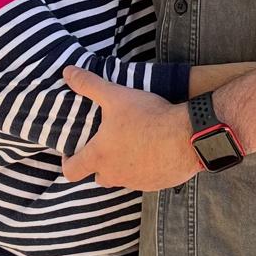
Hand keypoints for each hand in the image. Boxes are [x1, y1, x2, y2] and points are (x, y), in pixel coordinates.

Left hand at [60, 68, 199, 190]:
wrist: (187, 135)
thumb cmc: (147, 117)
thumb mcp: (115, 95)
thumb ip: (89, 84)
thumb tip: (67, 72)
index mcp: (100, 156)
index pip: (72, 171)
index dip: (69, 162)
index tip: (73, 152)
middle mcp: (116, 174)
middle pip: (99, 177)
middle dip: (100, 164)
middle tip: (107, 145)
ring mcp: (138, 182)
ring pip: (124, 178)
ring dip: (124, 166)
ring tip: (133, 144)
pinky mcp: (158, 183)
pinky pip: (147, 178)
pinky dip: (147, 168)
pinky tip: (156, 149)